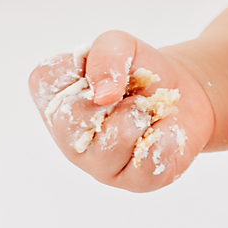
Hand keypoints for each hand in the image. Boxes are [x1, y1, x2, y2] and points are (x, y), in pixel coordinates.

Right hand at [27, 32, 214, 190]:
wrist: (183, 94)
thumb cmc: (140, 71)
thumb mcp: (121, 44)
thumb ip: (105, 54)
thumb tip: (103, 94)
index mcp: (55, 104)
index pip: (44, 83)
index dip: (78, 70)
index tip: (101, 70)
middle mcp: (69, 141)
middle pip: (75, 118)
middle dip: (113, 94)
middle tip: (127, 93)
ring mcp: (100, 167)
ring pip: (115, 139)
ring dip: (141, 113)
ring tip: (146, 111)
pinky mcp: (136, 183)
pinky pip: (150, 160)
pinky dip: (167, 134)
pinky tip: (164, 129)